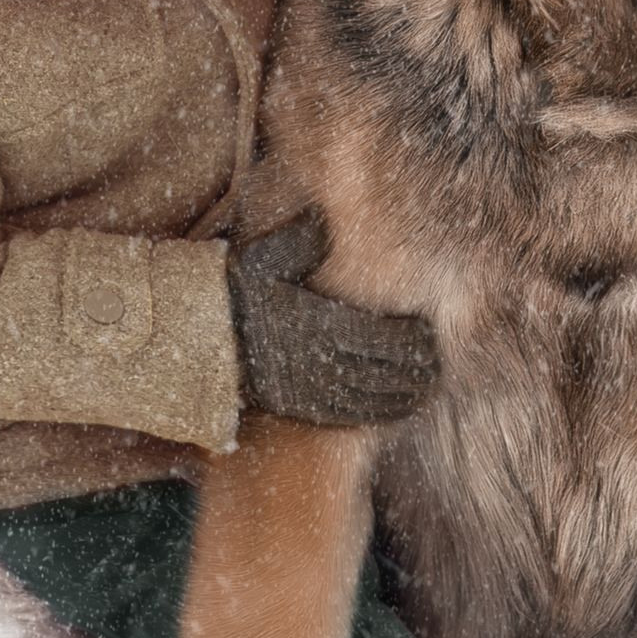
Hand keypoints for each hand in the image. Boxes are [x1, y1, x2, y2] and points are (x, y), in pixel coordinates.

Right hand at [227, 211, 437, 426]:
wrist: (198, 343)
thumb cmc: (235, 295)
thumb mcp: (263, 258)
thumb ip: (299, 239)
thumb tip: (324, 219)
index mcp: (320, 323)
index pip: (386, 336)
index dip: (416, 340)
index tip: (432, 333)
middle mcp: (321, 361)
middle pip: (387, 370)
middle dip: (419, 369)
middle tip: (439, 363)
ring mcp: (312, 390)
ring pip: (375, 397)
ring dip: (407, 395)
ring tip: (427, 388)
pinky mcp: (301, 409)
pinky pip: (351, 418)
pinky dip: (381, 415)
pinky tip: (397, 410)